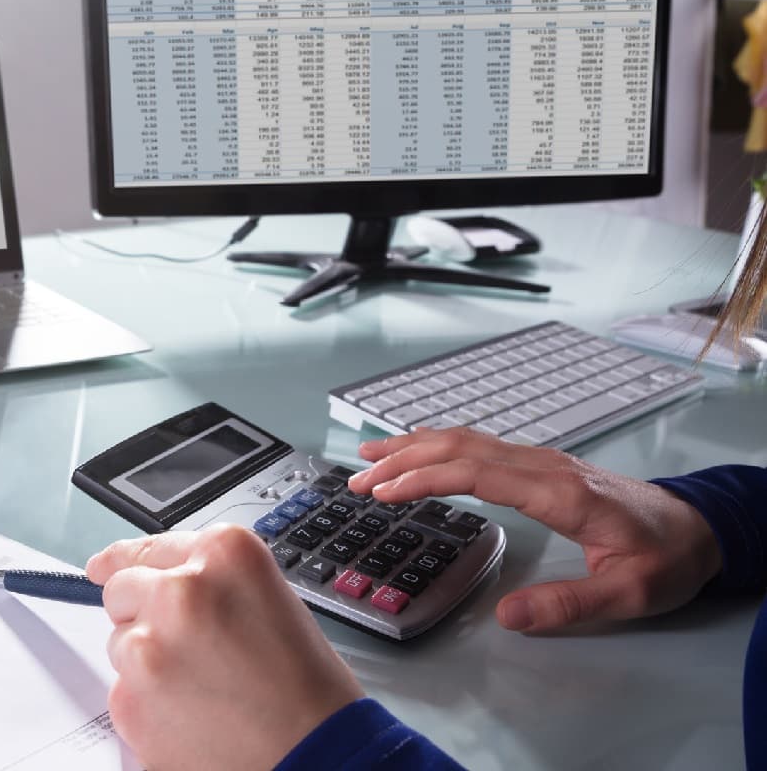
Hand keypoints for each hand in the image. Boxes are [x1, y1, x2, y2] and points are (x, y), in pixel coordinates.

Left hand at [87, 525, 362, 770]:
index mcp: (223, 556)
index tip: (103, 565)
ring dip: (147, 661)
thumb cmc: (307, 688)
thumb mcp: (269, 601)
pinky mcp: (130, 700)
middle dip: (142, 614)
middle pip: (122, 590)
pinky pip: (121, 691)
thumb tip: (156, 580)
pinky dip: (147, 704)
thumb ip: (211, 582)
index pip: (150, 548)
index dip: (125, 561)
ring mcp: (150, 646)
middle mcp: (181, 591)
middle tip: (186, 649)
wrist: (317, 756)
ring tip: (204, 688)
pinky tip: (192, 715)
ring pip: (120, 643)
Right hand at [350, 428, 722, 632]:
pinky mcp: (541, 466)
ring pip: (468, 440)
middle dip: (404, 460)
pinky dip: (440, 445)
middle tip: (357, 479)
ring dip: (415, 446)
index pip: (477, 474)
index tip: (383, 491)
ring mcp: (542, 461)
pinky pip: (481, 445)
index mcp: (559, 492)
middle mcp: (545, 467)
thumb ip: (568, 604)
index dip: (424, 478)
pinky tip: (420, 450)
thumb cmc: (667, 558)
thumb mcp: (628, 593)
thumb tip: (507, 616)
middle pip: (462, 449)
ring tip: (370, 458)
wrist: (700, 527)